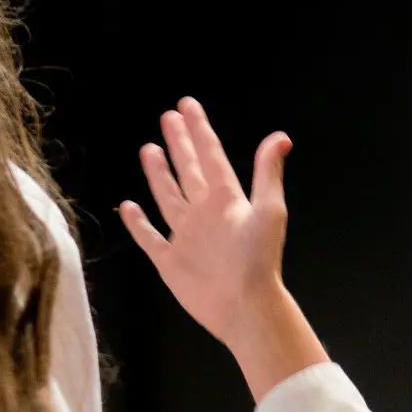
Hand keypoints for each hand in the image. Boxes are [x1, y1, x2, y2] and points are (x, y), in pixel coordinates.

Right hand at [119, 97, 295, 351]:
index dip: (199, 130)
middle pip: (188, 169)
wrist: (245, 306)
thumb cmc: (259, 260)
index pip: (210, 155)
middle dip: (179, 143)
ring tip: (149, 149)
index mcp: (226, 199)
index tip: (187, 105)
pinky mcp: (170, 260)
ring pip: (168, 196)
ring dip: (159, 174)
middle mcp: (204, 213)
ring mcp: (186, 235)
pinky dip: (138, 222)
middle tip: (168, 117)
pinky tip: (130, 206)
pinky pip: (150, 237)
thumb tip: (281, 136)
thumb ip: (268, 173)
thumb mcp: (268, 210)